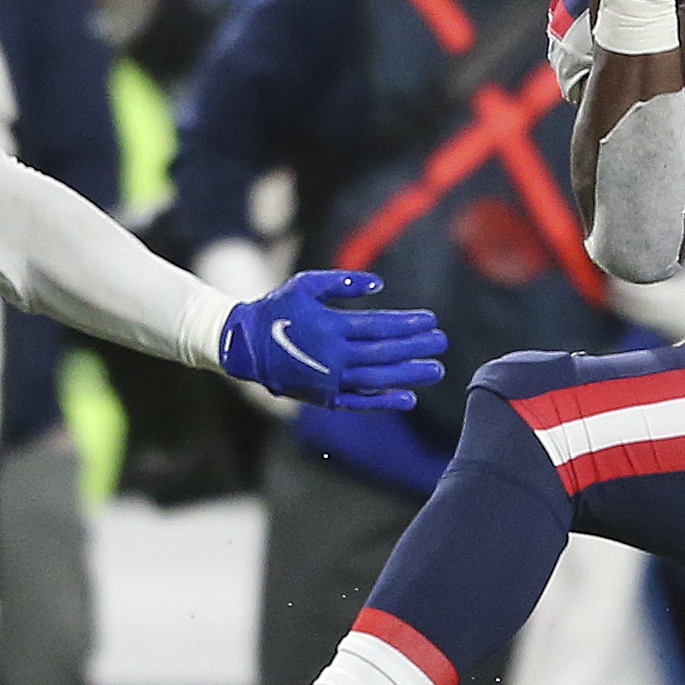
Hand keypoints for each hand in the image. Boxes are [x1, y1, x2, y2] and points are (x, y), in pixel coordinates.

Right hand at [218, 270, 447, 412]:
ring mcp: (329, 381)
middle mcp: (333, 357)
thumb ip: (343, 282)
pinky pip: (359, 402)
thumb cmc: (276, 309)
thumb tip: (379, 285)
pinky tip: (408, 398)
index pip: (379, 327)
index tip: (430, 320)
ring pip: (377, 379)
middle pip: (384, 353)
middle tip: (441, 342)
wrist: (243, 346)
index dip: (407, 324)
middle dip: (416, 347)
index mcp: (330, 327)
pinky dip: (384, 401)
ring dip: (409, 375)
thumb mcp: (305, 285)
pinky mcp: (324, 398)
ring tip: (435, 369)